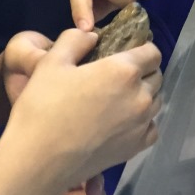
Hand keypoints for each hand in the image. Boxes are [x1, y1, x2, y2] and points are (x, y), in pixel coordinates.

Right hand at [0, 31, 162, 194]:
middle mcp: (140, 96)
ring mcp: (140, 124)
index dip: (142, 49)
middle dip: (143, 72)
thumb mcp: (52, 62)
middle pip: (156, 76)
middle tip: (120, 76)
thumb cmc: (43, 107)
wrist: (38, 159)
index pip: (152, 53)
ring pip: (156, 102)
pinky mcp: (135, 148)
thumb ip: (75, 39)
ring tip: (122, 99)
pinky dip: (144, 122)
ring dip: (144, 96)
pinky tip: (125, 122)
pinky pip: (152, 128)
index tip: (128, 53)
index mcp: (124, 70)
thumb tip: (92, 35)